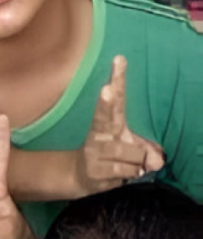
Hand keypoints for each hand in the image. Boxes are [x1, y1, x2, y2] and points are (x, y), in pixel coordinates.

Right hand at [77, 56, 164, 194]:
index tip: (119, 60)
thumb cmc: (111, 158)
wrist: (81, 177)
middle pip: (104, 118)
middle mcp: (98, 134)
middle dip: (106, 104)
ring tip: (131, 166)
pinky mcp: (94, 171)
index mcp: (109, 124)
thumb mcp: (131, 149)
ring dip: (136, 162)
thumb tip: (156, 162)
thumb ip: (147, 150)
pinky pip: (125, 171)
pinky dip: (130, 174)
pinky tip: (122, 175)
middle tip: (107, 90)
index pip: (116, 100)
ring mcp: (94, 152)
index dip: (117, 80)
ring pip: (128, 153)